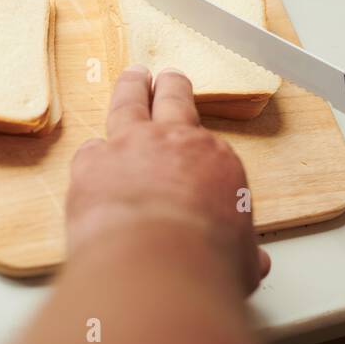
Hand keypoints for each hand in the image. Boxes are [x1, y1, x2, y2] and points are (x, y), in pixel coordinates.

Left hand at [67, 66, 269, 293]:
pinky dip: (93, 153)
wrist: (155, 266)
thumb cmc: (203, 261)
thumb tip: (254, 263)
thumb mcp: (240, 259)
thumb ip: (242, 252)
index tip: (197, 146)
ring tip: (133, 78)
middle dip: (172, 86)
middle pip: (172, 100)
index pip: (207, 144)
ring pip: (129, 103)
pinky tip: (92, 156)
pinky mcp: (91, 165)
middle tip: (170, 77)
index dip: (201, 145)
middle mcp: (173, 142)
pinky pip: (90, 149)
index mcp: (214, 159)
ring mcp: (128, 147)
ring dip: (131, 88)